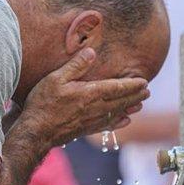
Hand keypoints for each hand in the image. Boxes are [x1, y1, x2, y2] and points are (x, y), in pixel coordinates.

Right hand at [19, 48, 149, 147]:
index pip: (117, 88)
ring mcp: (91, 121)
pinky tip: (125, 121)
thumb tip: (92, 52)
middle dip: (135, 95)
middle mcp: (95, 108)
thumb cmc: (43, 103)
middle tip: (147, 91)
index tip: (144, 82)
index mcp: (90, 93)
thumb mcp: (56, 78)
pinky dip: (118, 122)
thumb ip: (75, 65)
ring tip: (140, 104)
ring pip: (116, 113)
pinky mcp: (85, 130)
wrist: (35, 131)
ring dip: (129, 107)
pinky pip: (107, 125)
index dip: (132, 85)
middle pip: (120, 101)